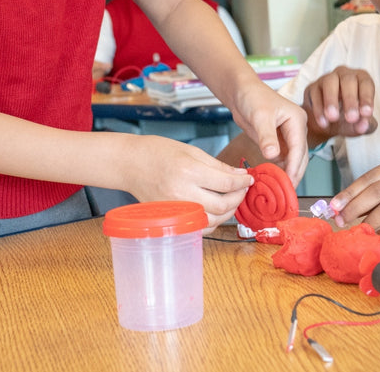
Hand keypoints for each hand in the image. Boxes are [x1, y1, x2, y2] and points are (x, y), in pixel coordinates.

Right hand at [122, 135, 252, 230]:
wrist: (130, 164)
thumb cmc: (158, 152)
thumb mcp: (192, 151)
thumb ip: (218, 166)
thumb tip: (240, 176)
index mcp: (189, 172)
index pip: (226, 184)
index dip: (243, 182)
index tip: (249, 179)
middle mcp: (182, 194)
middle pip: (222, 206)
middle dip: (238, 198)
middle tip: (243, 189)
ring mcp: (175, 210)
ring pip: (213, 221)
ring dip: (228, 212)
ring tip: (232, 199)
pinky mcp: (170, 219)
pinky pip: (198, 227)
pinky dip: (212, 222)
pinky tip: (216, 210)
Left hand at [229, 82, 308, 186]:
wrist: (241, 92)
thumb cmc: (252, 97)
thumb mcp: (260, 116)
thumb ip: (267, 136)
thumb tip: (273, 155)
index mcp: (297, 120)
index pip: (299, 147)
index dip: (294, 166)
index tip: (289, 182)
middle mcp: (297, 128)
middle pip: (300, 156)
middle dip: (294, 173)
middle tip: (287, 192)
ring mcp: (289, 135)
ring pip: (293, 159)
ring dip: (288, 173)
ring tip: (280, 190)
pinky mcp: (279, 141)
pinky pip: (282, 158)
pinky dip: (279, 169)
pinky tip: (273, 179)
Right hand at [302, 66, 377, 142]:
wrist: (327, 124)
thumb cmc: (348, 119)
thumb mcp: (360, 124)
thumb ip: (366, 125)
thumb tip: (363, 126)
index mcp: (362, 79)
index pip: (366, 84)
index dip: (367, 98)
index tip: (366, 113)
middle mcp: (345, 74)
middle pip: (348, 80)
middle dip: (350, 99)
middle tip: (351, 118)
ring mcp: (327, 78)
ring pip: (330, 82)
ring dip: (331, 100)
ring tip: (333, 118)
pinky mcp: (313, 87)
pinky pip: (315, 93)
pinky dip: (319, 109)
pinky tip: (323, 123)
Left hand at [330, 156, 379, 242]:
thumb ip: (372, 194)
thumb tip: (341, 207)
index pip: (371, 176)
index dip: (350, 192)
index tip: (334, 205)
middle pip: (378, 190)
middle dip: (355, 207)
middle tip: (341, 220)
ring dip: (370, 221)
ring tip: (359, 230)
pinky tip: (378, 237)